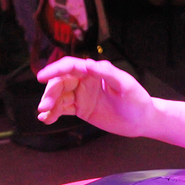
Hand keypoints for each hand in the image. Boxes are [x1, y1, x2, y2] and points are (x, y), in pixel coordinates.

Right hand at [37, 57, 153, 136]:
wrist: (142, 120)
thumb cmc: (137, 100)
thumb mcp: (125, 85)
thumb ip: (106, 73)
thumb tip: (87, 64)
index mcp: (94, 71)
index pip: (70, 67)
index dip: (54, 70)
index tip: (42, 77)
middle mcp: (85, 81)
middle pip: (60, 83)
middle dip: (50, 93)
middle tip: (44, 106)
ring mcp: (82, 95)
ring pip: (59, 97)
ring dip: (49, 104)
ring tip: (44, 115)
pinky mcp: (82, 109)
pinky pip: (63, 109)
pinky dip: (53, 113)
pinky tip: (46, 119)